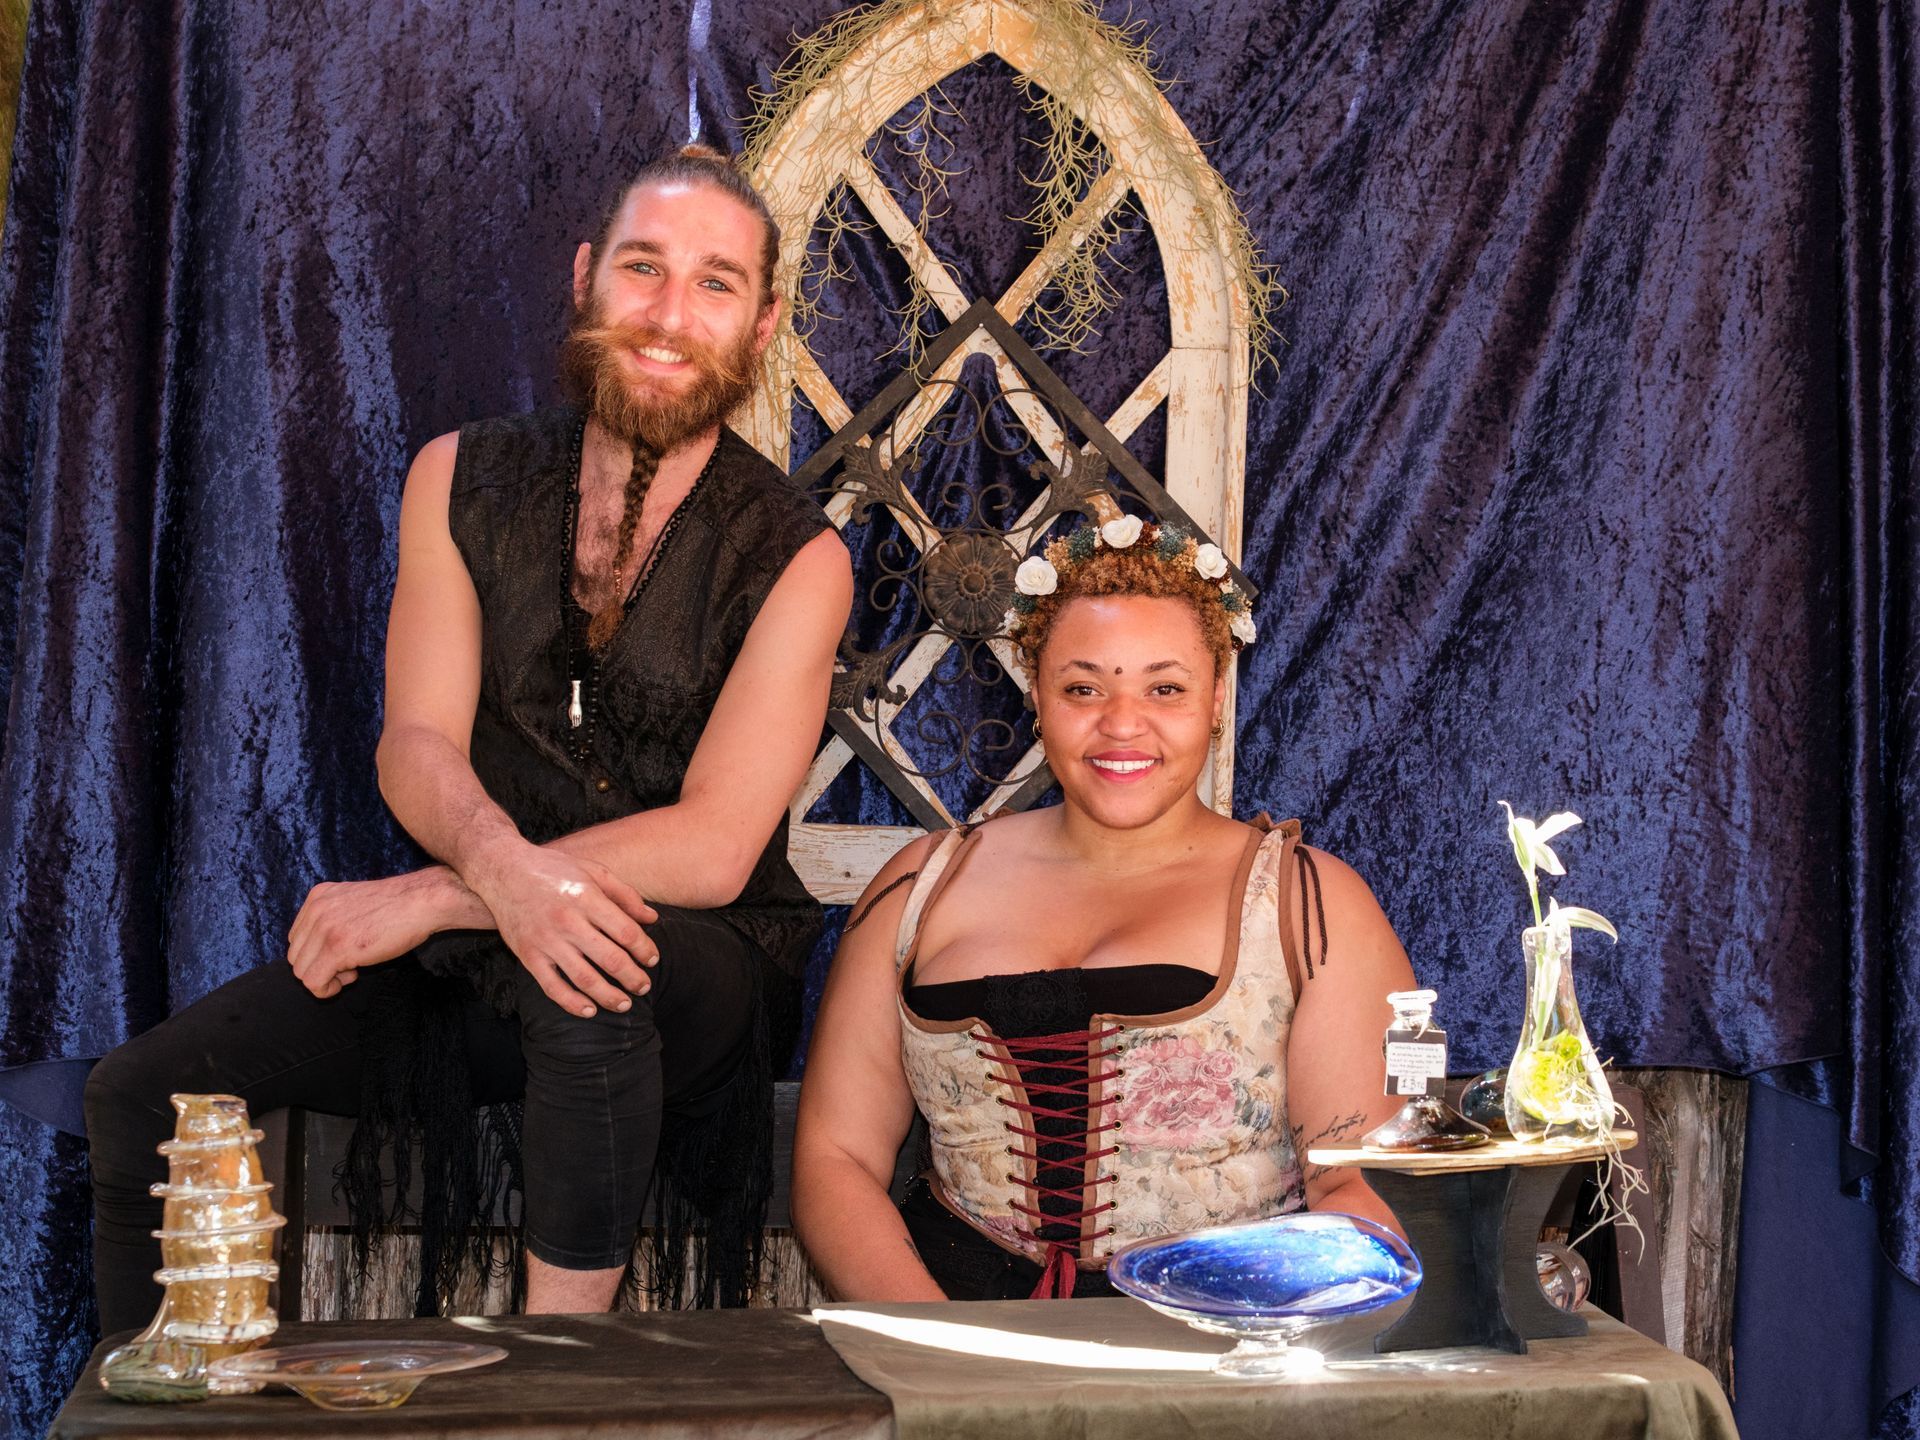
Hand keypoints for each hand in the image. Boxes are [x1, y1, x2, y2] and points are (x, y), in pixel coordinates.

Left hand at [288, 869, 453, 998]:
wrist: (423, 901)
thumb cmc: (398, 906)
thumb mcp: (354, 903)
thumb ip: (333, 918)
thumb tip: (320, 951)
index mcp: (318, 896)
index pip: (297, 938)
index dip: (318, 953)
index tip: (344, 953)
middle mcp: (316, 909)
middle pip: (296, 956)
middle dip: (320, 967)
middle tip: (350, 965)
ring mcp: (325, 928)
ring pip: (301, 972)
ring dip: (325, 978)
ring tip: (353, 970)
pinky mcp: (336, 948)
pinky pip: (313, 982)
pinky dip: (327, 989)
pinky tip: (353, 977)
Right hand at [466, 845, 659, 1016]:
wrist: (503, 871)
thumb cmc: (554, 869)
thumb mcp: (594, 871)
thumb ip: (625, 895)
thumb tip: (652, 919)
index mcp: (587, 898)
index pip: (626, 932)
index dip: (645, 949)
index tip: (652, 959)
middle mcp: (568, 922)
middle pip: (610, 959)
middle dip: (633, 977)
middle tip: (644, 986)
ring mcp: (547, 941)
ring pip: (584, 978)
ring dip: (608, 996)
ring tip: (625, 1005)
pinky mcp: (528, 955)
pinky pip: (552, 987)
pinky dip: (572, 1003)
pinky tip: (589, 1011)